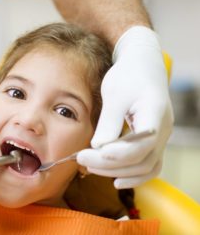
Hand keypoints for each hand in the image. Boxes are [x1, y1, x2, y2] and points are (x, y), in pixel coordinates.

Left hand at [77, 26, 173, 188]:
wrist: (143, 65)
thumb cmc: (128, 75)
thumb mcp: (115, 94)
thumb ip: (108, 122)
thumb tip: (98, 148)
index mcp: (155, 113)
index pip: (141, 144)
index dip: (115, 155)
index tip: (88, 154)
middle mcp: (163, 129)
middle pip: (141, 159)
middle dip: (109, 165)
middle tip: (82, 160)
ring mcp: (161, 136)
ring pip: (146, 166)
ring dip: (118, 172)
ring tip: (91, 167)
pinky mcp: (153, 140)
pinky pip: (149, 164)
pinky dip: (133, 175)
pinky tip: (115, 180)